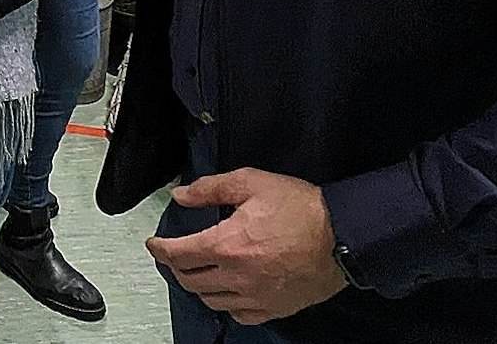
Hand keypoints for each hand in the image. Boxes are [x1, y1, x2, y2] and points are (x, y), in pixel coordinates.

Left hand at [146, 169, 345, 325]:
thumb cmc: (300, 208)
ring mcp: (254, 298)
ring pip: (210, 300)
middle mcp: (235, 277)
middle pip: (189, 280)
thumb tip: (181, 195)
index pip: (177, 254)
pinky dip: (225, 303)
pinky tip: (228, 291)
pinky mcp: (272, 309)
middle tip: (176, 255)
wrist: (343, 237)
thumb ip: (211, 188)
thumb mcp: (252, 183)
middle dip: (176, 267)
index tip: (154, 244)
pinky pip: (237, 314)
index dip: (159, 249)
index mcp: (226, 245)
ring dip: (198, 285)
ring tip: (200, 271)